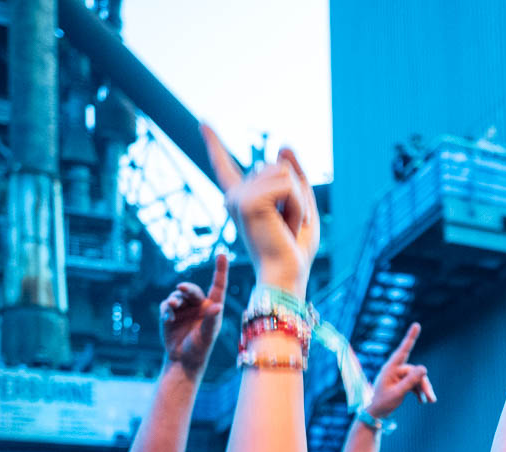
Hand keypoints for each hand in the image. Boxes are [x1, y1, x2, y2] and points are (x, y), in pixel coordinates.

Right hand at [160, 253, 228, 375]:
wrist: (181, 360)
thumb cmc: (199, 349)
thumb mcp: (207, 336)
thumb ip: (210, 320)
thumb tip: (217, 306)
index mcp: (213, 308)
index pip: (218, 286)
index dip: (220, 270)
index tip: (222, 253)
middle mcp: (199, 306)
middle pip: (192, 290)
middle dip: (187, 289)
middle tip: (181, 289)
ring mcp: (184, 309)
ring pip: (177, 296)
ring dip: (174, 299)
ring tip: (172, 306)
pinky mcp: (170, 314)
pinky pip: (166, 305)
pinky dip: (165, 309)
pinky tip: (167, 317)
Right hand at [200, 123, 318, 297]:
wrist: (286, 275)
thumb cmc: (294, 249)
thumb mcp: (302, 206)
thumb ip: (295, 175)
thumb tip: (282, 144)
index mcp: (242, 199)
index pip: (226, 166)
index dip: (214, 143)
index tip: (202, 122)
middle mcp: (234, 195)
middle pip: (277, 166)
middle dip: (294, 193)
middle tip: (288, 226)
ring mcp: (237, 197)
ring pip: (284, 172)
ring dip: (297, 200)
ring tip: (288, 226)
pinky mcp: (247, 201)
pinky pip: (287, 185)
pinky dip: (297, 205)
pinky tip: (288, 225)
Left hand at [364, 323, 433, 416]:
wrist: (375, 414)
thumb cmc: (383, 403)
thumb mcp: (398, 393)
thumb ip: (411, 381)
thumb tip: (424, 368)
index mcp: (390, 369)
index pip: (402, 351)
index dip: (410, 337)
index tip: (416, 325)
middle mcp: (395, 370)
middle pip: (415, 372)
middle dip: (424, 385)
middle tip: (432, 399)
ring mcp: (398, 376)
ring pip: (417, 378)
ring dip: (424, 389)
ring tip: (430, 401)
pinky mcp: (401, 382)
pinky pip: (414, 383)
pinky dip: (419, 391)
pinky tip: (423, 401)